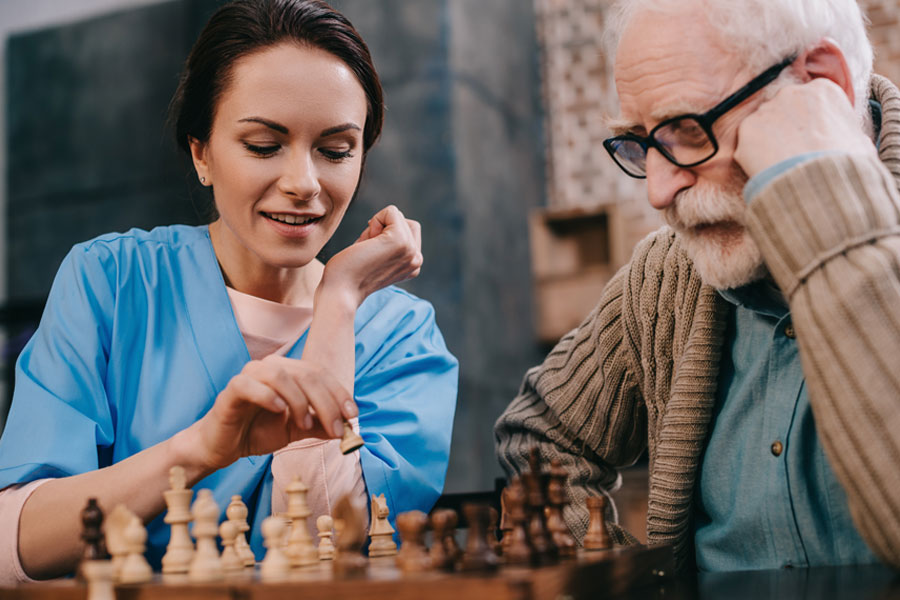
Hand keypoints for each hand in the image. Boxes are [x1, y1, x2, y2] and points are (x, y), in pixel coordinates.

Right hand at [186, 356, 356, 470]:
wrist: (222, 446)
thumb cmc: (258, 432)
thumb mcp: (297, 430)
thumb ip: (320, 426)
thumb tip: (349, 429)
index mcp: (288, 371)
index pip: (320, 374)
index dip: (339, 393)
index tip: (353, 416)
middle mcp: (270, 366)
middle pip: (307, 374)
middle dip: (326, 403)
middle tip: (336, 429)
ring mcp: (250, 374)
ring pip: (281, 375)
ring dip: (300, 401)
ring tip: (305, 424)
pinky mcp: (232, 388)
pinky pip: (251, 384)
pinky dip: (269, 396)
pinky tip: (280, 412)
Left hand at [320, 205, 422, 307]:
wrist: (341, 292)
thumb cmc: (348, 274)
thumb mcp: (377, 257)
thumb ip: (389, 243)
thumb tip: (393, 216)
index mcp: (413, 266)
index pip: (409, 232)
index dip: (385, 234)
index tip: (371, 255)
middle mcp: (417, 260)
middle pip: (406, 222)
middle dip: (382, 228)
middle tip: (367, 250)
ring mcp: (411, 251)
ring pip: (398, 216)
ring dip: (376, 226)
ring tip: (367, 248)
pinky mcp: (400, 241)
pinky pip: (392, 212)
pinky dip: (375, 219)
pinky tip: (366, 242)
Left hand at [735, 78, 876, 177]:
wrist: (816, 181)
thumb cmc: (844, 164)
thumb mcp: (859, 142)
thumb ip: (846, 131)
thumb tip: (848, 140)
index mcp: (823, 90)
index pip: (810, 101)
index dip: (809, 122)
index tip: (810, 138)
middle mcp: (792, 92)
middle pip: (783, 109)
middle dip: (785, 128)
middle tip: (791, 152)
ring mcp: (767, 109)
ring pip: (762, 125)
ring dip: (767, 141)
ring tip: (778, 164)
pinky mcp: (746, 128)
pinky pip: (747, 142)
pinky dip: (752, 155)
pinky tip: (765, 168)